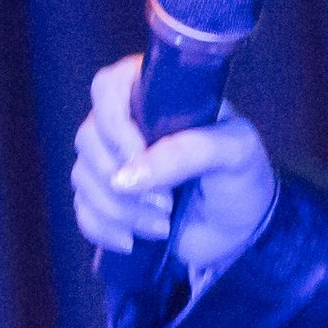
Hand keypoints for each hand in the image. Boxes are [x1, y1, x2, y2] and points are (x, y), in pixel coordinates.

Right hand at [72, 57, 274, 279]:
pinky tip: (134, 241)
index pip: (108, 87)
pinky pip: (83, 211)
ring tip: (162, 225)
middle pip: (88, 137)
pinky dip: (104, 229)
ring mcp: (114, 163)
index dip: (114, 122)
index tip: (139, 153)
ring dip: (119, 209)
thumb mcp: (234, 152)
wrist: (244, 230)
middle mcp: (127, 124)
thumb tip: (126, 177)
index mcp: (156, 96)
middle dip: (120, 177)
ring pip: (83, 178)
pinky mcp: (109, 201)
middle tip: (165, 202)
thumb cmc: (243, 177)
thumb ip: (187, 153)